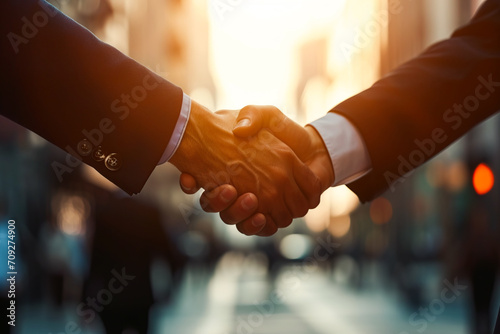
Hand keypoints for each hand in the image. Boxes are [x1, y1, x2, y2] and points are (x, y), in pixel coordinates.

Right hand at [170, 102, 320, 235]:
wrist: (312, 148)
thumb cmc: (285, 131)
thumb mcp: (265, 115)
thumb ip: (252, 115)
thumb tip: (238, 129)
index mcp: (230, 166)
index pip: (196, 179)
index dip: (190, 182)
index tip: (190, 177)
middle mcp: (236, 187)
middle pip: (214, 203)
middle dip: (216, 200)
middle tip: (227, 189)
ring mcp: (253, 203)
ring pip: (234, 218)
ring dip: (237, 212)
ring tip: (248, 200)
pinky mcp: (268, 214)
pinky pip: (256, 227)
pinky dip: (256, 224)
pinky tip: (260, 216)